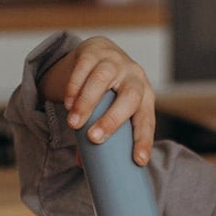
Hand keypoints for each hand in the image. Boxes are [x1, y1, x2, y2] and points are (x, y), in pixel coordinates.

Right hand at [39, 36, 155, 164]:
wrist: (101, 52)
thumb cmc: (109, 93)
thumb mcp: (111, 110)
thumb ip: (100, 133)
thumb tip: (82, 164)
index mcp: (144, 97)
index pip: (147, 120)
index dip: (144, 141)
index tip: (138, 161)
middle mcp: (134, 77)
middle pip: (130, 97)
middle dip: (112, 120)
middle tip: (93, 139)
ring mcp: (115, 61)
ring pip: (103, 79)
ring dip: (87, 103)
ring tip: (73, 124)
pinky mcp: (94, 51)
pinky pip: (84, 67)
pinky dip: (74, 87)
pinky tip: (68, 103)